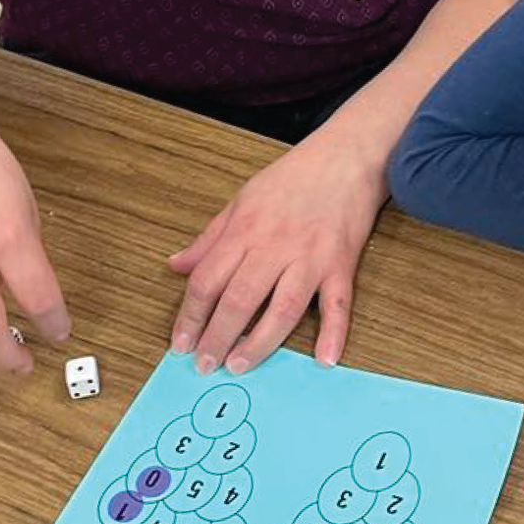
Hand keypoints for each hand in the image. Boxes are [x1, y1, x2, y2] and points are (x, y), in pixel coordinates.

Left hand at [168, 132, 387, 373]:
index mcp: (245, 230)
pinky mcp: (341, 265)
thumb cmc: (293, 178)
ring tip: (240, 366)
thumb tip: (177, 265)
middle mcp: (275, 247)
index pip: (207, 280)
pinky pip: (337, 304)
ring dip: (260, 342)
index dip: (190, 316)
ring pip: (283, 308)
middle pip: (239, 300)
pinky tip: (324, 360)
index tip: (180, 343)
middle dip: (217, 337)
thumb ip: (210, 238)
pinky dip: (334, 333)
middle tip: (204, 366)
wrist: (345, 156)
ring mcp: (310, 258)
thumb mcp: (241, 199)